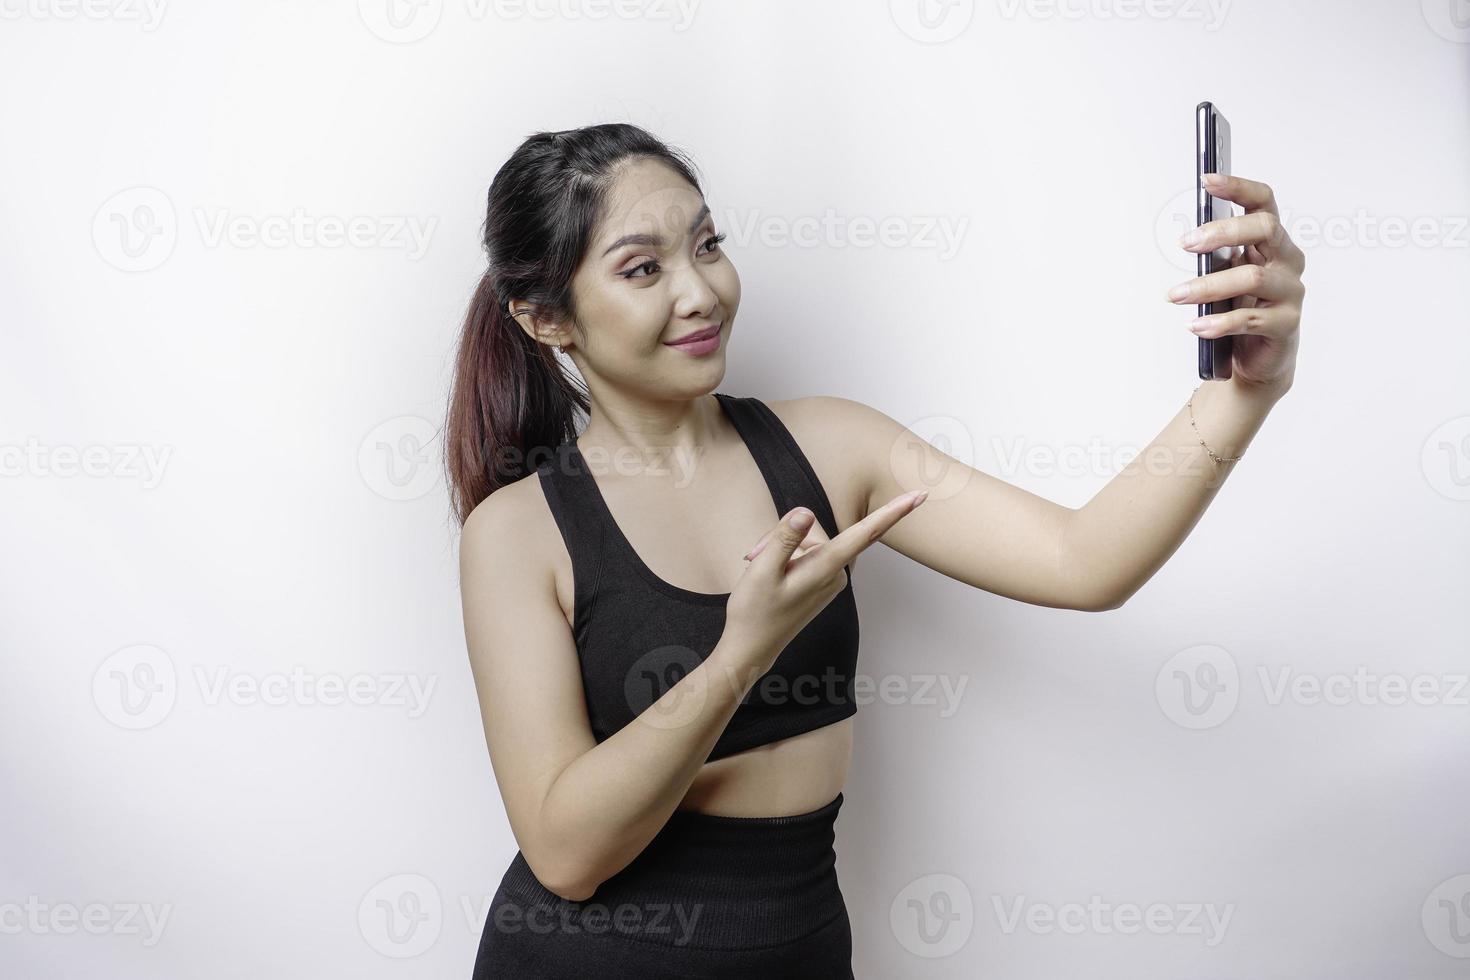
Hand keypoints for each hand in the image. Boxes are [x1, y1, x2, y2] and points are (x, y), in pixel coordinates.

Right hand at [723, 490, 928, 662]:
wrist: (751, 647)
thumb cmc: (754, 612)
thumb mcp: (762, 570)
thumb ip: (785, 537)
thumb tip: (807, 512)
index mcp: (826, 569)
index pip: (866, 533)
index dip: (893, 512)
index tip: (920, 496)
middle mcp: (835, 574)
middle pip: (816, 532)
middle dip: (784, 536)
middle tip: (754, 555)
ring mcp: (830, 580)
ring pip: (809, 543)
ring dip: (781, 549)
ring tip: (759, 567)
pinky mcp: (822, 583)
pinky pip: (809, 556)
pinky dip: (786, 558)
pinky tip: (770, 573)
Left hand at [1171, 172, 1305, 395]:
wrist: (1258, 358)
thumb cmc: (1241, 309)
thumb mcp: (1226, 276)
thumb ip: (1215, 256)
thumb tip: (1188, 239)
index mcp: (1272, 242)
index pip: (1263, 203)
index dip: (1239, 187)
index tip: (1207, 180)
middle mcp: (1287, 261)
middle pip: (1264, 229)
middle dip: (1222, 232)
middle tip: (1185, 243)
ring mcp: (1290, 292)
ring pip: (1252, 277)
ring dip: (1208, 286)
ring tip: (1176, 296)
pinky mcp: (1286, 324)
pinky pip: (1250, 320)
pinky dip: (1218, 322)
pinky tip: (1196, 325)